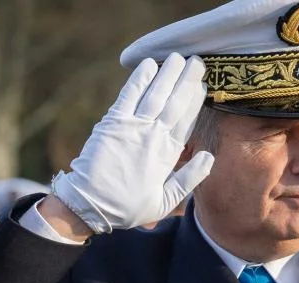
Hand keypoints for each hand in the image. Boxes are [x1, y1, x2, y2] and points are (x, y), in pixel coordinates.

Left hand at [48, 54, 213, 234]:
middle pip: (175, 102)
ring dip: (168, 74)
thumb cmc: (127, 207)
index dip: (196, 99)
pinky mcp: (112, 123)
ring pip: (156, 94)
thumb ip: (189, 179)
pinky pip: (129, 95)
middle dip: (187, 79)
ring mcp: (133, 128)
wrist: (89, 205)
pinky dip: (140, 78)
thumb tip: (209, 156)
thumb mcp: (164, 202)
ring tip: (177, 57)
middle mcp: (153, 137)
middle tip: (197, 61)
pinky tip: (149, 64)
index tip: (204, 83)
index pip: (187, 120)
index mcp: (168, 155)